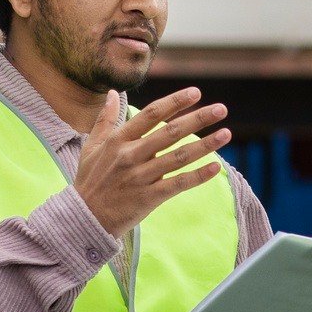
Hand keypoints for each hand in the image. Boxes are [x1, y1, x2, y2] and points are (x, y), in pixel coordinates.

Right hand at [74, 88, 230, 237]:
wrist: (85, 218)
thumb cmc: (90, 181)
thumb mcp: (92, 146)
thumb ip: (105, 119)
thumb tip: (111, 93)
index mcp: (119, 140)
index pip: (152, 114)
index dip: (175, 102)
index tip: (196, 93)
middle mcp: (131, 155)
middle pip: (170, 132)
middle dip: (198, 119)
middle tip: (221, 108)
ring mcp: (141, 177)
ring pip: (179, 157)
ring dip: (205, 145)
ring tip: (226, 134)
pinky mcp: (148, 198)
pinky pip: (178, 184)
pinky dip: (198, 176)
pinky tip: (216, 167)